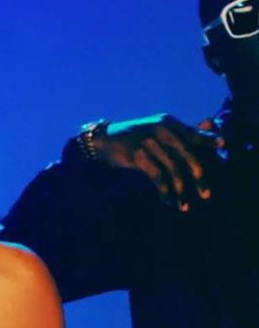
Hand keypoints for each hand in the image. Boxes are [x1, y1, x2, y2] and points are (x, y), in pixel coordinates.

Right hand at [90, 114, 222, 211]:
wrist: (103, 140)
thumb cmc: (133, 136)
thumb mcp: (156, 128)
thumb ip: (179, 132)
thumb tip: (207, 127)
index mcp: (167, 122)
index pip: (193, 133)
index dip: (208, 139)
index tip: (224, 145)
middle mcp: (160, 130)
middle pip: (187, 154)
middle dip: (198, 175)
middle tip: (206, 193)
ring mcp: (148, 142)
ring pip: (173, 169)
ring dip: (180, 190)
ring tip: (184, 205)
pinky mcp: (137, 155)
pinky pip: (157, 176)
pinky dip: (164, 190)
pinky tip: (167, 200)